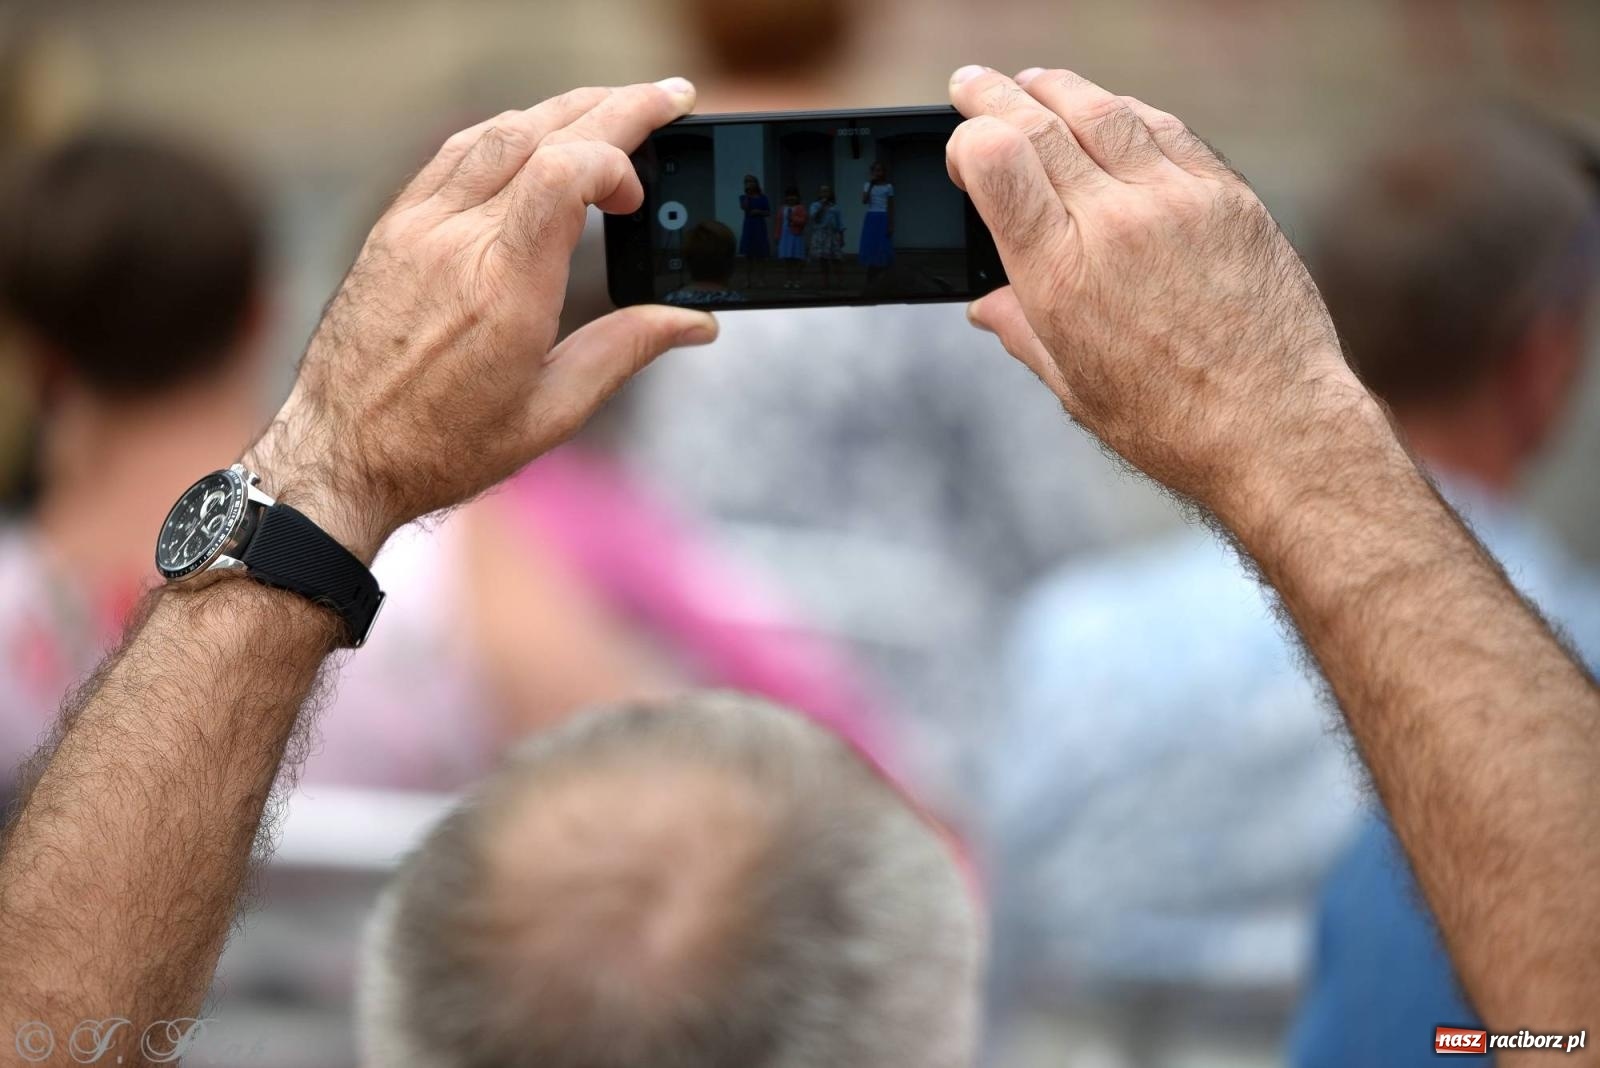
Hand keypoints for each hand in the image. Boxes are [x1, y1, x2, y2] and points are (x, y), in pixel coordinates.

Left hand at [245, 80, 714, 560]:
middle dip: (616, 108)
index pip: (563, 172)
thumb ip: (625, 351)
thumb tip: (695, 322)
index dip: (617, 158)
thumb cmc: (442, 446)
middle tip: (668, 98)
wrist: (339, 453)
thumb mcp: (551, 412)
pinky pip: (456, 153)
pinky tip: (538, 138)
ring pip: (497, 132)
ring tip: (612, 112)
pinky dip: (509, 133)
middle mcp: (456, 244)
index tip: (638, 197)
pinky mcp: (393, 228)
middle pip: (540, 135)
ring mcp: (417, 228)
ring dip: (563, 111)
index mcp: (503, 292)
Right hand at [947, 66, 1365, 511]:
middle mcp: (1115, 224)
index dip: (968, 139)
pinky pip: (1166, 129)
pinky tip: (1110, 111)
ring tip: (1035, 84)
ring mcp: (1177, 201)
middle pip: (1039, 123)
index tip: (961, 145)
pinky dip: (1126, 112)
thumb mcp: (1073, 384)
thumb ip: (1022, 330)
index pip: (996, 160)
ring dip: (1059, 90)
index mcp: (1062, 275)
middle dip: (995, 95)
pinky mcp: (1227, 196)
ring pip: (1104, 111)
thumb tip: (988, 305)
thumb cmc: (1172, 421)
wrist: (1275, 427)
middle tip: (972, 83)